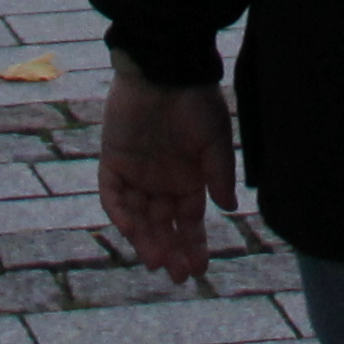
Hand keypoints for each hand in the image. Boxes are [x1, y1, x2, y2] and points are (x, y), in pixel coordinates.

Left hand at [98, 66, 237, 283]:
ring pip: (138, 217)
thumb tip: (230, 208)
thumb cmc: (196, 100)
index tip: (199, 269)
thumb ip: (220, 174)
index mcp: (189, 178)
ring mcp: (136, 172)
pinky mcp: (113, 160)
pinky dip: (120, 213)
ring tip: (156, 260)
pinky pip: (113, 194)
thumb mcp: (216, 139)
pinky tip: (132, 229)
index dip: (194, 245)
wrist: (164, 68)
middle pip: (163, 225)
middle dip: (171, 251)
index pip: (189, 221)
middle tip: (177, 275)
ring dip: (146, 239)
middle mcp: (162, 181)